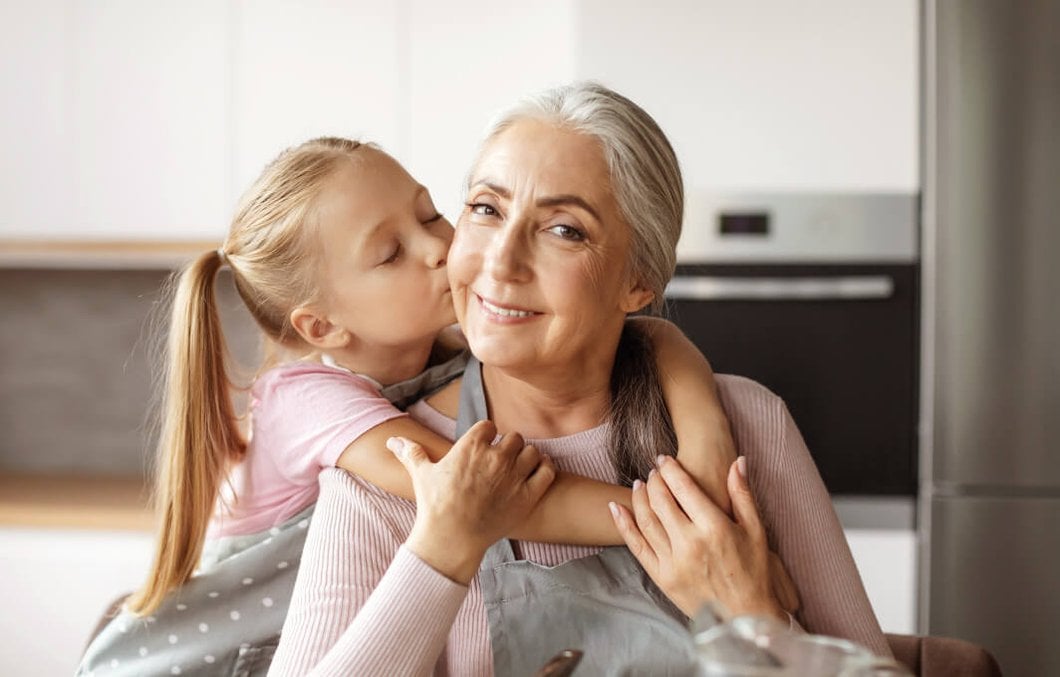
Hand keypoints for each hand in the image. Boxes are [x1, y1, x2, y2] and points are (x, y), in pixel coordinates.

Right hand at [388, 420, 554, 582]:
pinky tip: (536, 473)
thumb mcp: (421, 475)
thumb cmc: (435, 506)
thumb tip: (392, 440)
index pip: (489, 427)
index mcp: (471, 447)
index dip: (487, 436)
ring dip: (526, 457)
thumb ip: (411, 453)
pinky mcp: (528, 495)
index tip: (483, 447)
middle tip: (501, 461)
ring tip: (518, 468)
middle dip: (508, 447)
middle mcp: (495, 457)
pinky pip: (546, 471)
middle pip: (513, 437)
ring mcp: (513, 476)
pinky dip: (544, 469)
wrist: (451, 539)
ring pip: (532, 451)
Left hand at [609, 455, 784, 620]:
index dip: (669, 469)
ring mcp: (674, 562)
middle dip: (653, 481)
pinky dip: (624, 524)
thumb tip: (738, 460)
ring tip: (639, 485)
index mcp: (714, 527)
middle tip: (652, 472)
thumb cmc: (754, 572)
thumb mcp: (755, 530)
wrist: (745, 617)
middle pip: (661, 500)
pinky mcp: (662, 578)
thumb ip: (743, 493)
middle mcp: (691, 543)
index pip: (683, 488)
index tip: (663, 459)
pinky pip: (637, 546)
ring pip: (646, 520)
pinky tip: (617, 508)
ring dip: (639, 497)